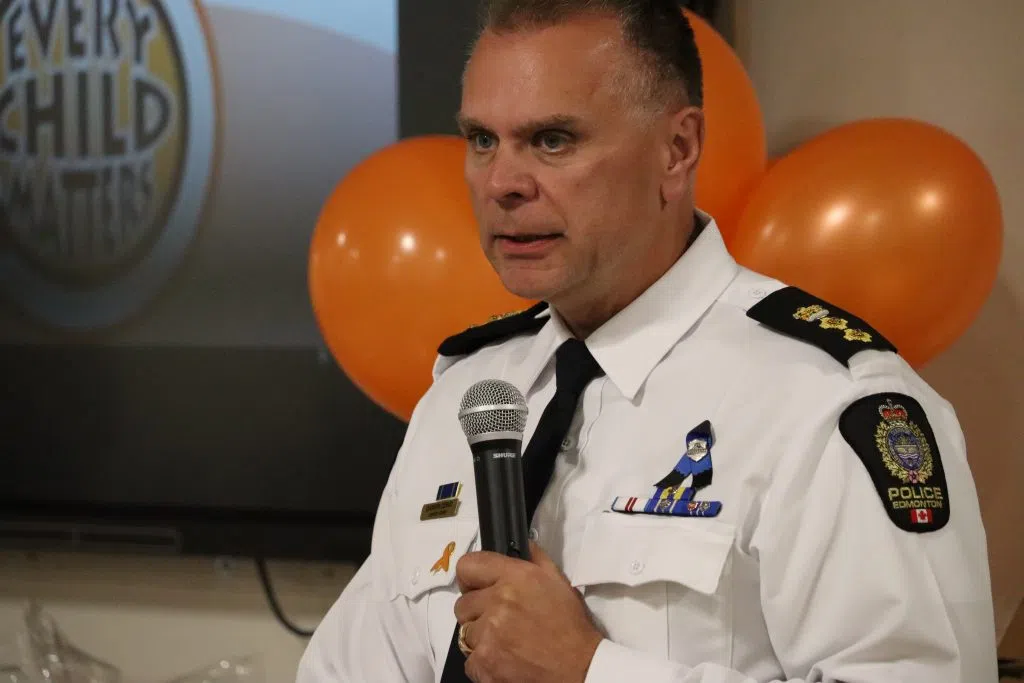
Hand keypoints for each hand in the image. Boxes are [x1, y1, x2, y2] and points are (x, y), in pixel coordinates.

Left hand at [453, 541, 602, 682]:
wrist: (579, 669)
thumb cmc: (570, 627)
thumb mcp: (558, 582)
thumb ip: (535, 559)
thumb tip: (521, 544)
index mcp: (515, 578)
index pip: (468, 566)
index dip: (471, 578)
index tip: (477, 587)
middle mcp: (499, 602)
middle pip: (462, 604)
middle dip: (478, 612)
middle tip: (500, 621)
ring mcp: (489, 634)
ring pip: (466, 633)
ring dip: (482, 638)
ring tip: (507, 642)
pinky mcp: (484, 662)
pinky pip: (469, 659)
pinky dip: (484, 662)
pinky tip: (505, 659)